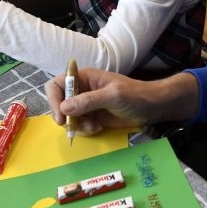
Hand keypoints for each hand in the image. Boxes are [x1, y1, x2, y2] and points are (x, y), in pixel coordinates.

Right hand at [45, 69, 199, 134]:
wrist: (152, 107)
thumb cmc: (135, 95)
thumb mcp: (112, 95)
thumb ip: (88, 101)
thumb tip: (64, 108)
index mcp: (85, 77)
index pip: (58, 84)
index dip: (54, 99)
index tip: (60, 115)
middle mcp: (82, 90)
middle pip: (60, 102)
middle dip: (65, 116)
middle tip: (72, 127)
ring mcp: (87, 105)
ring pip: (69, 117)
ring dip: (77, 125)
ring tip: (94, 127)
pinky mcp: (93, 116)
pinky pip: (80, 125)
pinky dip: (85, 129)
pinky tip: (98, 128)